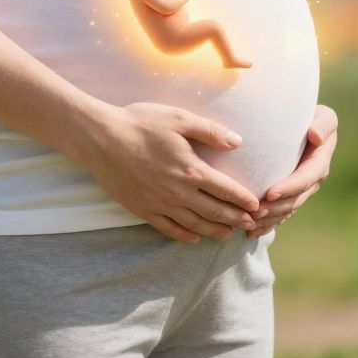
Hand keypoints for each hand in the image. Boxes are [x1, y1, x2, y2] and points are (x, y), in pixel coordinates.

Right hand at [72, 101, 262, 243]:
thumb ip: (210, 131)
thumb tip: (237, 142)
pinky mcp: (142, 210)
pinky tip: (193, 239)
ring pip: (194, 224)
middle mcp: (179, 192)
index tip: (257, 207)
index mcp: (191, 170)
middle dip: (235, 219)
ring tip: (228, 235)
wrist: (101, 139)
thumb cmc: (141, 123)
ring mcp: (160, 204)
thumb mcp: (179, 119)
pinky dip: (184, 236)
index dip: (244, 200)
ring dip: (214, 231)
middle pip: (214, 211)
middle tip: (250, 225)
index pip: (226, 190)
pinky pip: (168, 229)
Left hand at [247, 104, 336, 237]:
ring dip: (269, 220)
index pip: (306, 178)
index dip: (290, 188)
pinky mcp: (291, 196)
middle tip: (254, 213)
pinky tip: (251, 233)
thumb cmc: (310, 115)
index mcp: (320, 162)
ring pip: (287, 210)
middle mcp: (313, 180)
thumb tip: (316, 136)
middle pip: (295, 199)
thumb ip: (323, 123)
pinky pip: (281, 214)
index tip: (269, 193)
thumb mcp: (323, 116)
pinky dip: (267, 225)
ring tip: (249, 225)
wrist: (302, 125)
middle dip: (275, 208)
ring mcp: (302, 190)